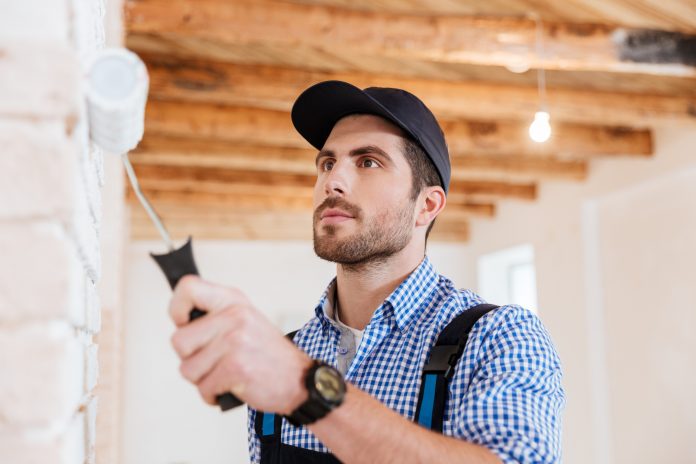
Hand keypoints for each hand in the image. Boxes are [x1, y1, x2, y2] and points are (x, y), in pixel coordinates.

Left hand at [168, 275, 311, 413]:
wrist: (299, 379)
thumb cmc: (265, 353)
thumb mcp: (244, 320)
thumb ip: (214, 317)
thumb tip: (179, 323)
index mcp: (233, 300)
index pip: (187, 287)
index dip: (177, 309)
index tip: (186, 325)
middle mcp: (234, 316)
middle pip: (178, 340)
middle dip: (191, 359)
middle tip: (215, 361)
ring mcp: (234, 341)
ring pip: (187, 368)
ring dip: (203, 380)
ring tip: (225, 375)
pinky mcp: (236, 367)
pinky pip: (203, 388)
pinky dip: (212, 395)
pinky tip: (231, 387)